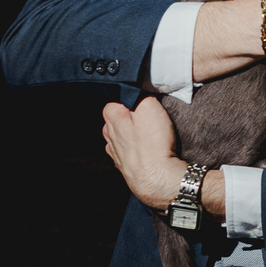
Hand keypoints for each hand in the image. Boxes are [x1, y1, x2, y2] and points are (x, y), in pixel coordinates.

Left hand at [102, 96, 184, 210]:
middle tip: (151, 119)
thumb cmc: (153, 144)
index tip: (146, 103)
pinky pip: (128, 150)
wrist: (156, 178)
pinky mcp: (123, 164)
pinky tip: (147, 150)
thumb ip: (139, 93)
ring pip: (122, 134)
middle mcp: (108, 133)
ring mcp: (114, 150)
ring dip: (134, 133)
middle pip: (120, 116)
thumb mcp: (150, 107)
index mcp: (111, 116)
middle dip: (132, 115)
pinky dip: (136, 148)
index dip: (133, 99)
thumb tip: (135, 88)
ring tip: (152, 136)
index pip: (118, 98)